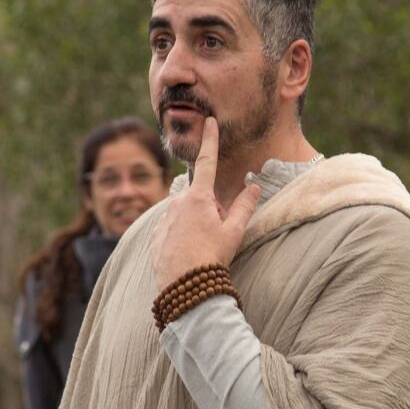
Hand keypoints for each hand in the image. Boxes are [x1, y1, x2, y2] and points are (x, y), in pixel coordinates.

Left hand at [153, 117, 262, 289]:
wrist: (183, 287)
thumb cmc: (211, 258)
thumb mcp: (233, 232)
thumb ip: (244, 206)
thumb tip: (255, 186)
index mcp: (198, 197)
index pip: (207, 161)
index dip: (210, 140)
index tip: (208, 121)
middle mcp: (177, 201)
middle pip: (199, 198)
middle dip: (210, 210)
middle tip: (216, 234)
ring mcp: (163, 218)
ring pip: (185, 214)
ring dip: (195, 224)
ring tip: (201, 248)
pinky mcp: (154, 234)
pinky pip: (172, 229)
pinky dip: (181, 237)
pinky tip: (187, 255)